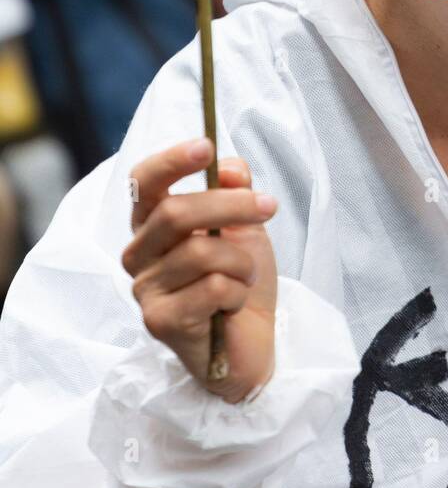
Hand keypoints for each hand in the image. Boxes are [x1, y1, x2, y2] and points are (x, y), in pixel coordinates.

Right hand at [122, 138, 277, 403]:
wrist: (253, 341)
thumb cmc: (240, 279)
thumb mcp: (245, 226)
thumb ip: (234, 191)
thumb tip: (229, 167)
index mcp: (153, 224)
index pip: (144, 183)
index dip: (171, 162)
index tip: (205, 146)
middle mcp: (139, 254)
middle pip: (175, 213)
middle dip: (230, 206)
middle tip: (269, 206)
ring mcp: (145, 289)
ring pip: (200, 252)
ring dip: (241, 261)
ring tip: (247, 275)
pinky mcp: (159, 322)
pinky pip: (211, 288)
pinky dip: (237, 291)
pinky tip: (234, 305)